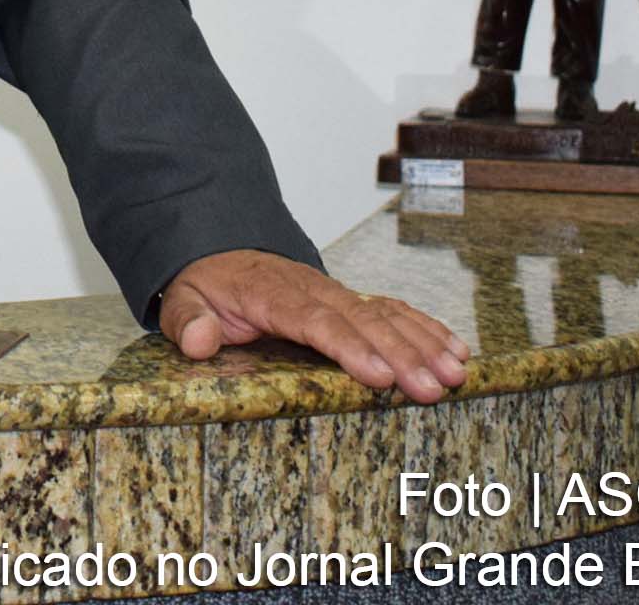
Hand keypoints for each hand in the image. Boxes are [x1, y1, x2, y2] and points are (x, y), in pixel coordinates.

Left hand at [158, 249, 468, 403]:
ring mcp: (334, 291)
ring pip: (385, 314)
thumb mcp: (182, 299)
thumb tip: (200, 340)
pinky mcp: (349, 299)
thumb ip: (187, 320)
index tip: (379, 376)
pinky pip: (392, 309)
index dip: (349, 347)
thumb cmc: (205, 285)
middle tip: (432, 388)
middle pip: (361, 320)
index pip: (315, 321)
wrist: (216, 251)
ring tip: (456, 373)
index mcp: (271, 294)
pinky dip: (424, 327)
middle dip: (401, 355)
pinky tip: (454, 348)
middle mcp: (311, 289)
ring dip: (422, 343)